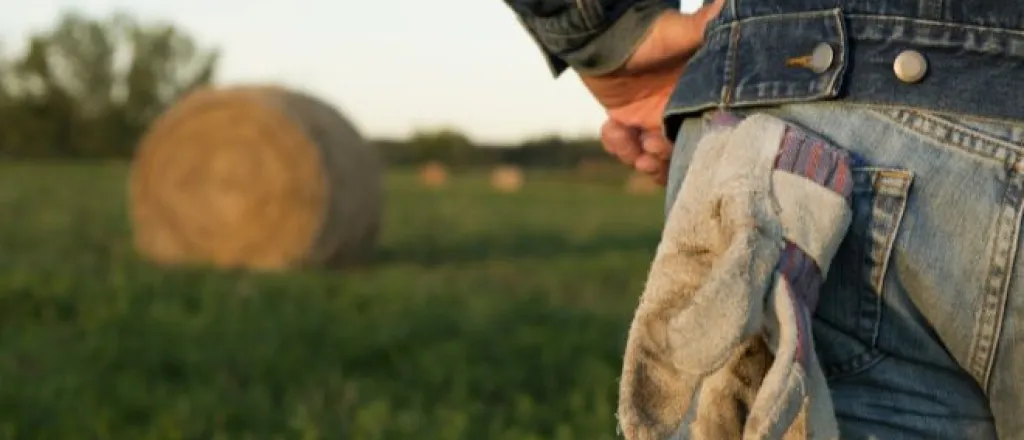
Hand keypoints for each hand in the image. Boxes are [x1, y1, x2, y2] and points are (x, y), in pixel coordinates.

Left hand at [580, 0, 723, 184]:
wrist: (604, 35)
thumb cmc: (646, 34)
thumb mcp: (677, 33)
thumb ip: (702, 28)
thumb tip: (727, 6)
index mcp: (698, 99)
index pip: (704, 136)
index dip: (686, 149)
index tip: (663, 142)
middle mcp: (679, 115)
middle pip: (678, 158)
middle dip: (661, 160)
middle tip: (646, 147)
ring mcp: (654, 123)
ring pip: (652, 161)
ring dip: (635, 156)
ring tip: (623, 134)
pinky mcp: (630, 126)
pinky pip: (627, 152)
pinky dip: (616, 145)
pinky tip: (611, 125)